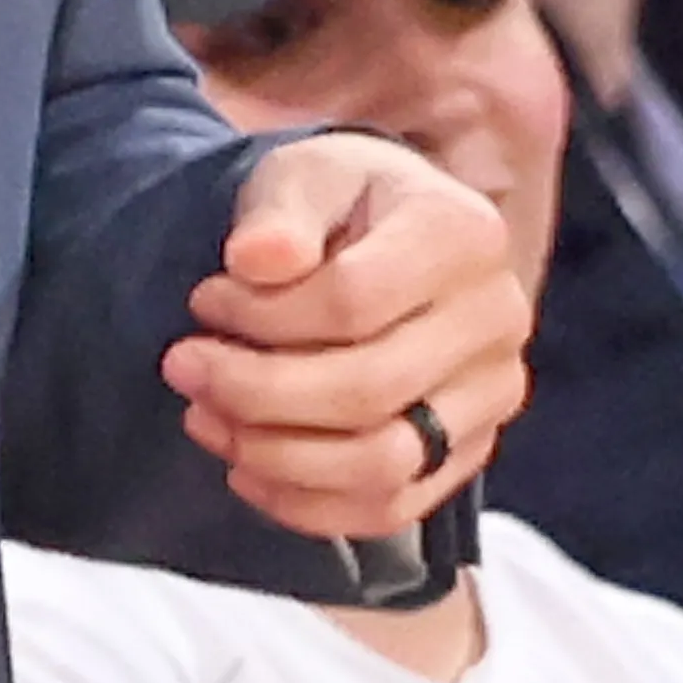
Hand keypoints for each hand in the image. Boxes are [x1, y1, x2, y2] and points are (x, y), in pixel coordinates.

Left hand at [165, 138, 533, 543]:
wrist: (395, 241)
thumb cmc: (344, 204)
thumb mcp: (307, 174)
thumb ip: (280, 211)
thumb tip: (254, 260)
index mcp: (462, 236)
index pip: (354, 302)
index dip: (264, 314)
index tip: (204, 300)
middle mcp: (497, 322)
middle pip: (370, 391)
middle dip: (258, 391)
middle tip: (184, 371)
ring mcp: (492, 398)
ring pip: (382, 464)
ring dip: (279, 456)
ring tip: (209, 422)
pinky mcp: (468, 454)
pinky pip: (391, 508)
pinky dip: (310, 506)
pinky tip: (249, 473)